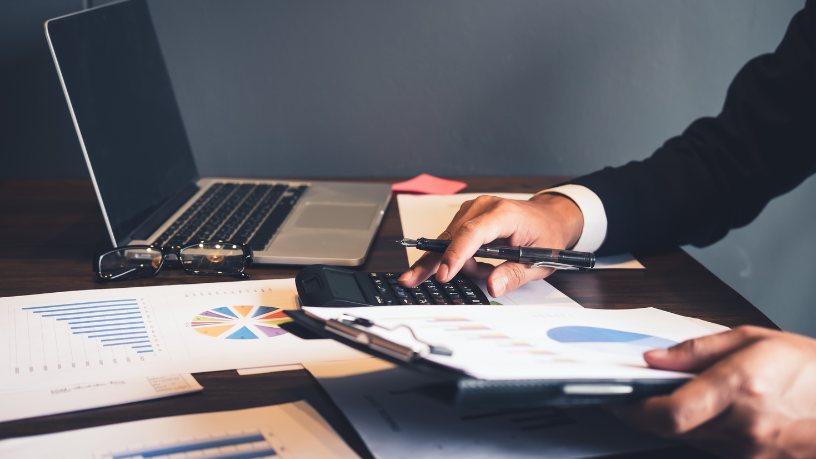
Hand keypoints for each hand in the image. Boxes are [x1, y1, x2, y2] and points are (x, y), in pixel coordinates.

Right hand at [398, 193, 583, 296]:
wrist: (549, 217)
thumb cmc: (546, 235)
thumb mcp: (540, 261)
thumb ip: (514, 275)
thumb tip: (493, 286)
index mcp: (504, 214)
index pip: (472, 233)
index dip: (455, 255)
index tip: (444, 275)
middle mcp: (483, 207)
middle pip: (450, 236)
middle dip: (437, 263)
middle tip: (412, 280)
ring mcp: (472, 209)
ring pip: (448, 240)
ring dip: (459, 263)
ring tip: (484, 272)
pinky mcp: (467, 216)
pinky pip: (453, 239)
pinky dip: (460, 257)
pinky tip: (477, 263)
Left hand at [610, 326, 815, 458]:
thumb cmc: (811, 368)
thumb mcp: (753, 340)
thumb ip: (696, 351)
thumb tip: (655, 359)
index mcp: (740, 387)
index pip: (669, 412)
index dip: (635, 411)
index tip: (620, 401)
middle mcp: (744, 425)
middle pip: (672, 430)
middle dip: (647, 415)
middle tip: (636, 398)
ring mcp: (752, 450)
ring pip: (690, 440)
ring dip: (675, 422)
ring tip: (684, 397)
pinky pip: (713, 449)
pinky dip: (702, 432)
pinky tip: (713, 414)